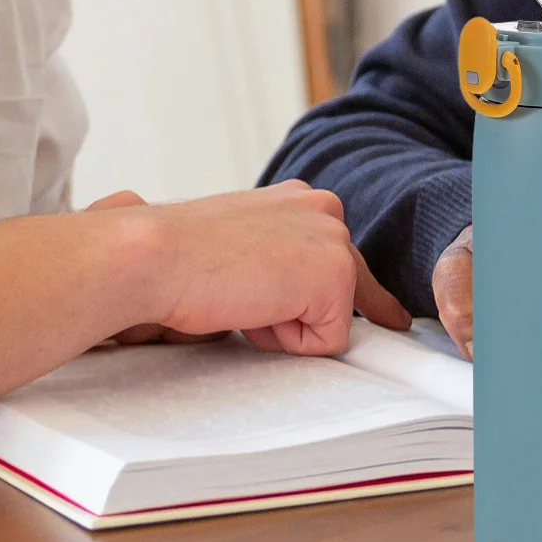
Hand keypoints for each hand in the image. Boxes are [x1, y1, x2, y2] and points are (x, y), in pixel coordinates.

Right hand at [102, 182, 410, 354]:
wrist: (154, 256)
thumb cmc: (176, 257)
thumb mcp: (240, 248)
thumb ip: (277, 260)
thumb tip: (295, 296)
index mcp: (301, 200)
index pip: (340, 255)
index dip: (352, 295)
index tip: (387, 316)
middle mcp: (326, 211)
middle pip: (353, 286)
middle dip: (308, 313)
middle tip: (255, 302)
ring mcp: (335, 241)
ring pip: (333, 317)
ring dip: (285, 326)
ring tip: (239, 298)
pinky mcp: (334, 277)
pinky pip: (328, 341)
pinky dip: (288, 342)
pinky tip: (251, 311)